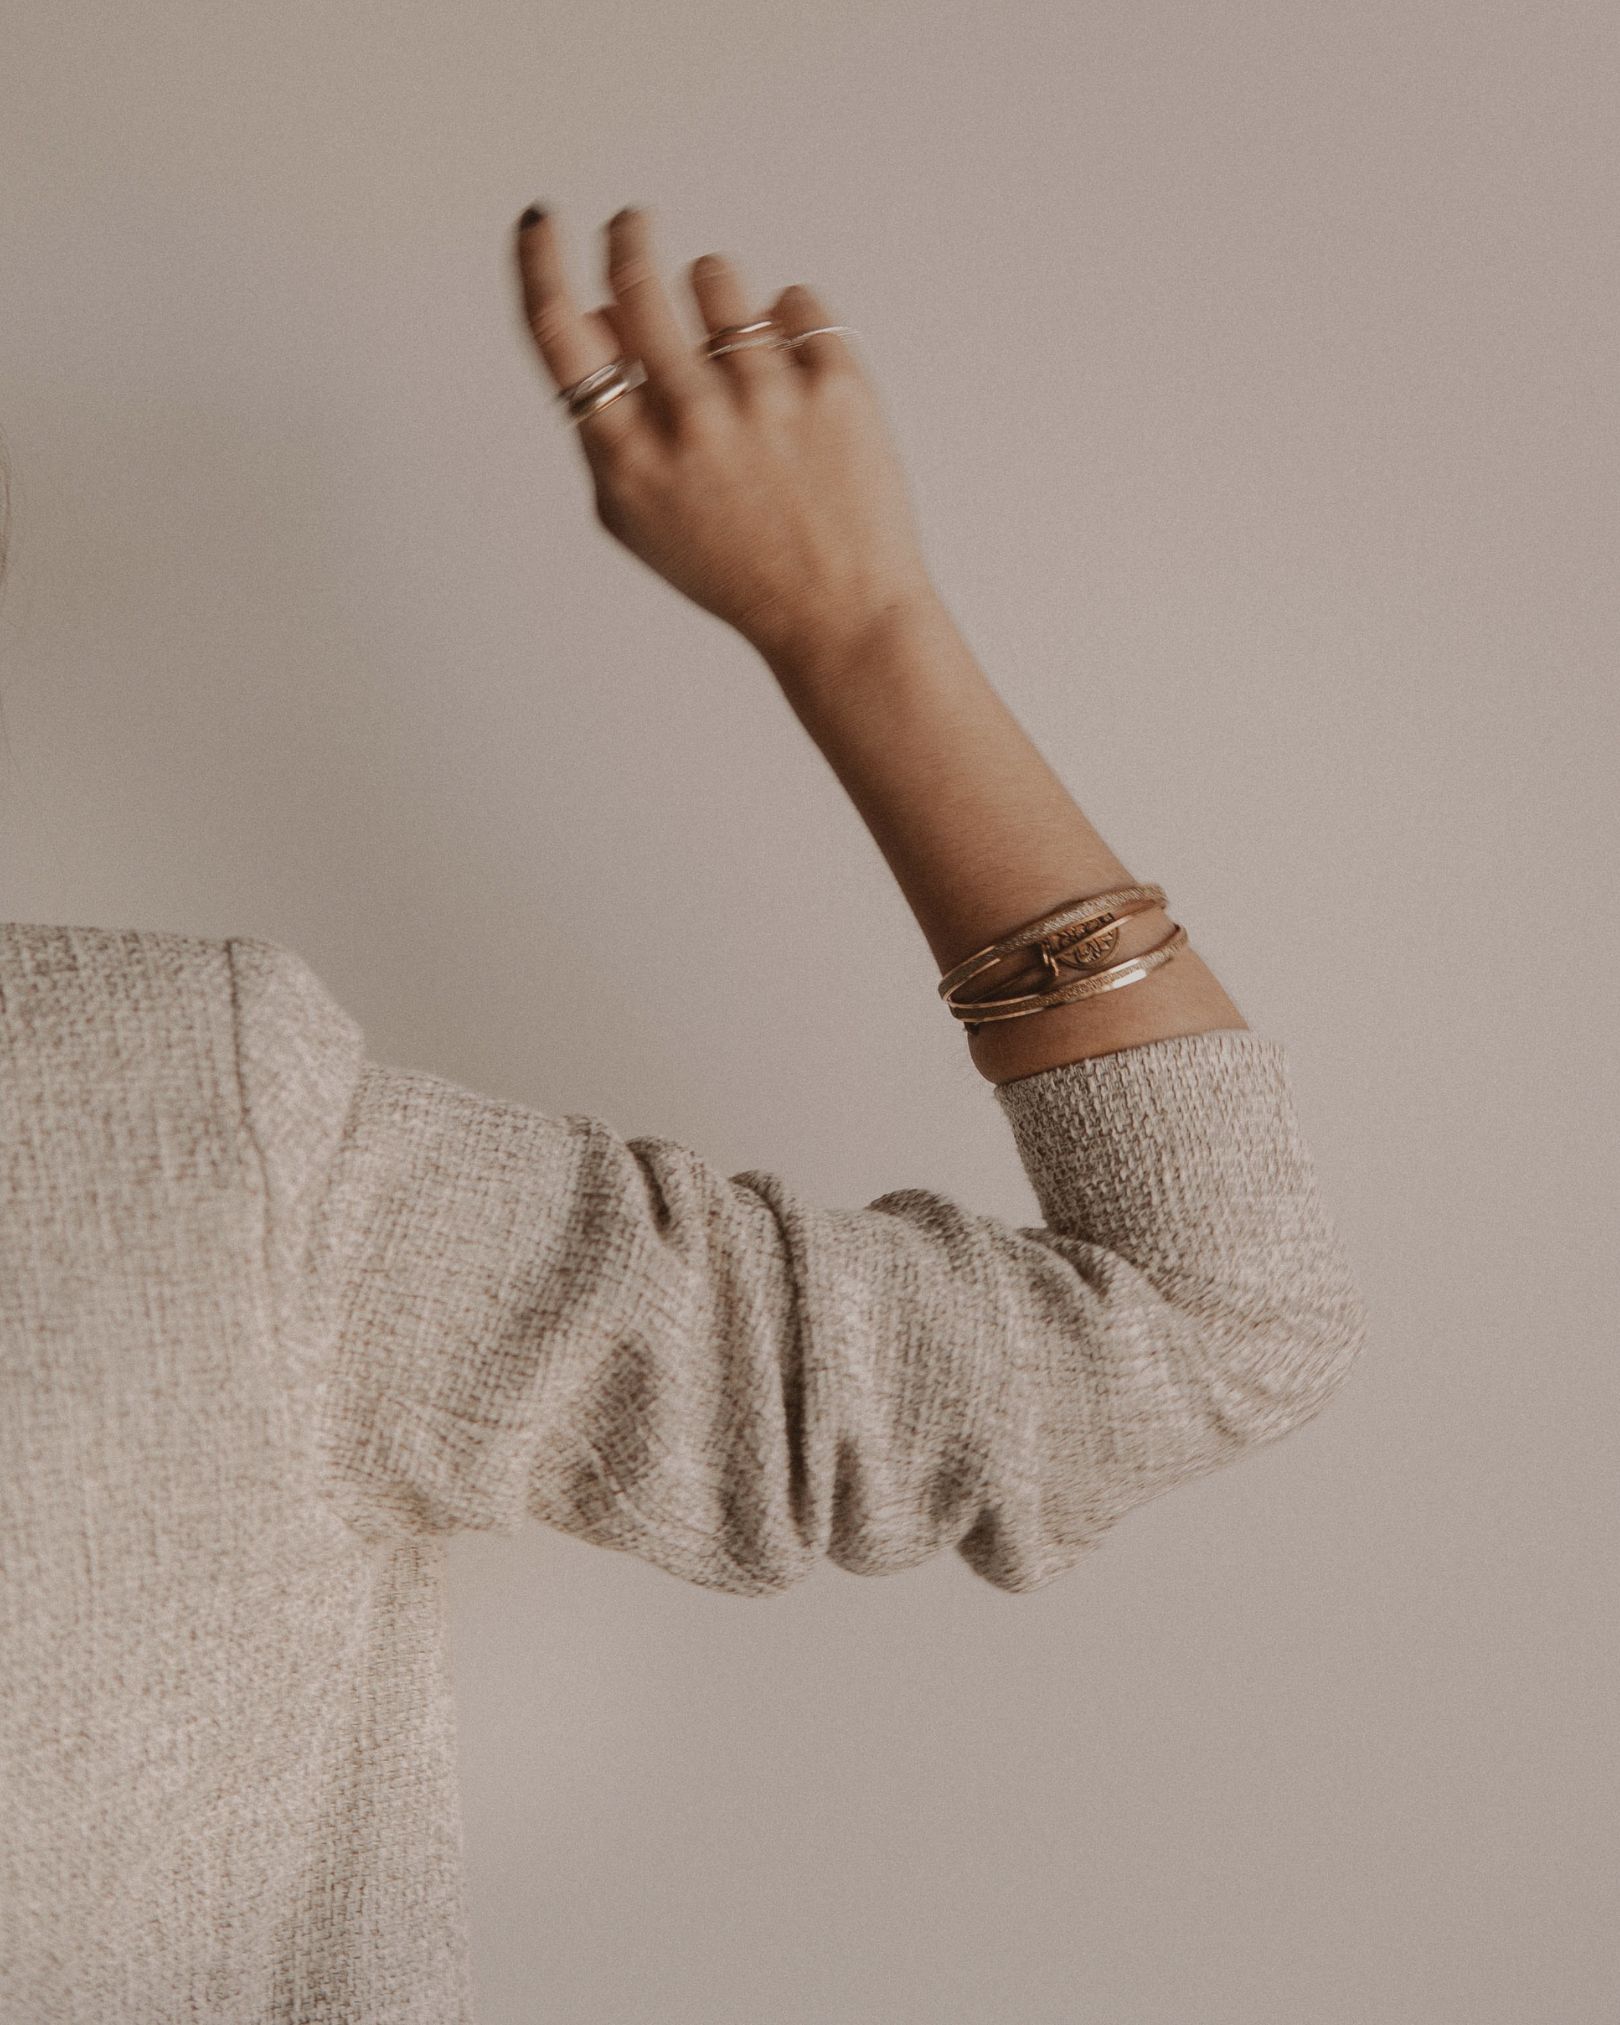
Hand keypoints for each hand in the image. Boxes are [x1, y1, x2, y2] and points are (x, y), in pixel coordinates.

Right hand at [513, 204, 937, 667]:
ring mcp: (766, 399)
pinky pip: (798, 302)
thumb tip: (596, 312)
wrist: (839, 615)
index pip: (559, 333)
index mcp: (630, 459)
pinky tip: (798, 383)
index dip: (539, 263)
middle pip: (637, 282)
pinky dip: (794, 327)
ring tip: (739, 351)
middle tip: (634, 224)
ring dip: (718, 296)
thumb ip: (606, 422)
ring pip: (717, 278)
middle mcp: (692, 421)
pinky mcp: (834, 386)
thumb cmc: (735, 568)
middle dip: (628, 237)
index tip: (540, 221)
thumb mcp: (641, 515)